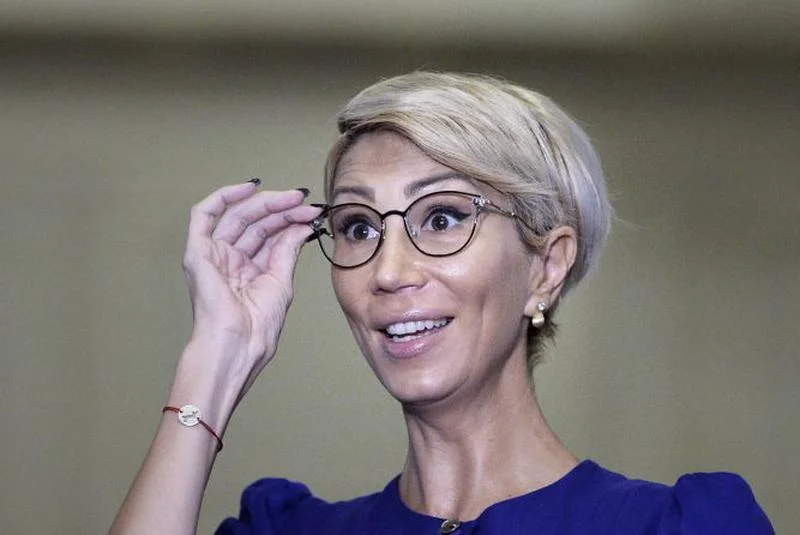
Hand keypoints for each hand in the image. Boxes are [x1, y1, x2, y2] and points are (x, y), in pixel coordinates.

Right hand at [181, 181, 320, 400]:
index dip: (291, 219)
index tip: (313, 212)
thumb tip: (302, 223)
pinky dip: (224, 196)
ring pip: (238, 215)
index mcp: (249, 270)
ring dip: (266, 203)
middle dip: (282, 209)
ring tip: (292, 198)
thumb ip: (287, 249)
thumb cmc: (257, 326)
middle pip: (256, 222)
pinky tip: (249, 187)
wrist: (239, 344)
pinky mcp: (197, 251)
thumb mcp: (280, 280)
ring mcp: (213, 254)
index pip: (270, 234)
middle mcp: (230, 260)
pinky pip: (204, 214)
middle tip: (305, 201)